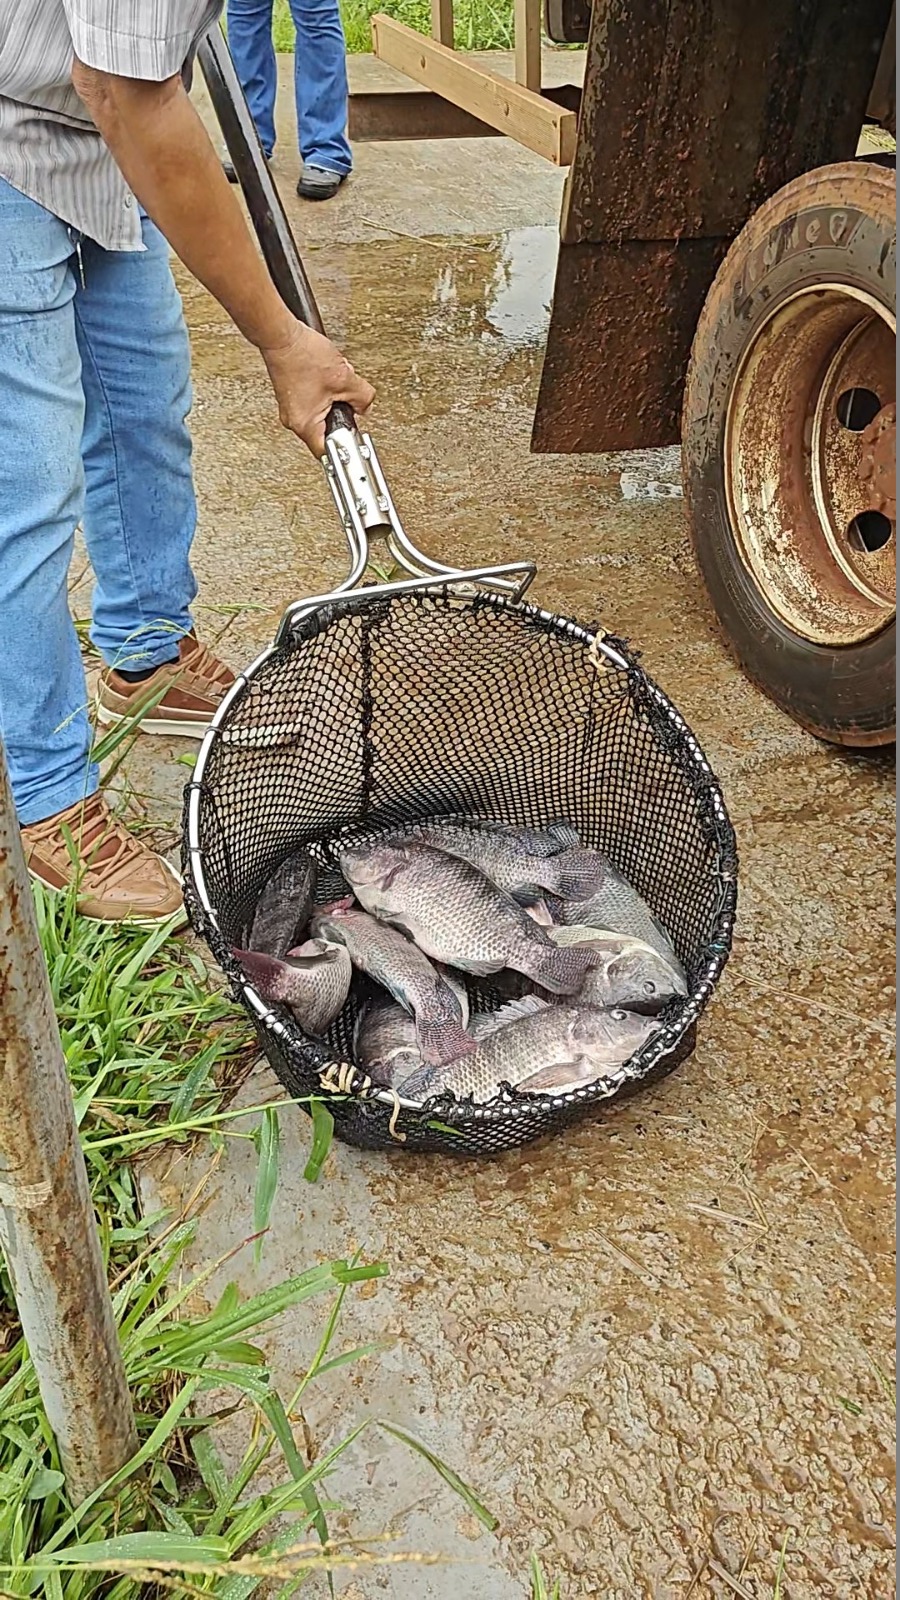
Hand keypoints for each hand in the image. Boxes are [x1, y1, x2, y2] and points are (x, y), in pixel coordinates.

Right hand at [260, 322, 374, 454]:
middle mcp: (294, 420)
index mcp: (305, 423)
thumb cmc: (303, 355)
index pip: (327, 452)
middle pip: (325, 432)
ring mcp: (290, 409)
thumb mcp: (345, 378)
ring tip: (334, 384)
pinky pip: (312, 404)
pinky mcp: (290, 397)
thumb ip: (363, 398)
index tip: (353, 443)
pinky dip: (323, 395)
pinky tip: (326, 379)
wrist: (282, 336)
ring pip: (320, 416)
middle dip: (341, 416)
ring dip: (333, 402)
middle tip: (347, 402)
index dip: (343, 447)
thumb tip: (366, 407)